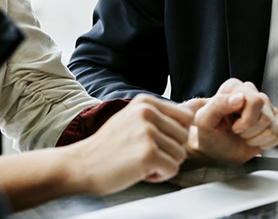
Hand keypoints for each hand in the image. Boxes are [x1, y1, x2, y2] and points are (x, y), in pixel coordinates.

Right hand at [66, 95, 193, 194]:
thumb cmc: (109, 147)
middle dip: (170, 150)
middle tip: (145, 154)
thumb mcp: (133, 119)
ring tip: (140, 162)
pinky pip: (173, 169)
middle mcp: (147, 113)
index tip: (157, 141)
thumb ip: (161, 115)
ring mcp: (148, 133)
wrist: (80, 165)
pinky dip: (160, 176)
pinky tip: (140, 171)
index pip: (186, 116)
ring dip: (164, 164)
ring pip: (181, 154)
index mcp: (145, 102)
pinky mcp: (148, 154)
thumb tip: (197, 109)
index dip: (176, 134)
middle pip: (185, 136)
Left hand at [186, 78, 277, 165]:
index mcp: (234, 88)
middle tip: (237, 132)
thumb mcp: (204, 121)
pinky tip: (253, 140)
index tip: (233, 126)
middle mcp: (251, 94)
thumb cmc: (208, 134)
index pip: (254, 100)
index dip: (245, 120)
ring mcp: (264, 108)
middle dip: (250, 129)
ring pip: (271, 125)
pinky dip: (264, 143)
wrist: (214, 151)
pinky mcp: (273, 122)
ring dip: (254, 137)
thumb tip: (240, 97)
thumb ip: (217, 105)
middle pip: (264, 114)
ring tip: (243, 135)